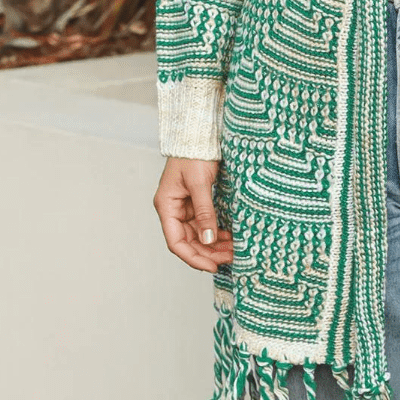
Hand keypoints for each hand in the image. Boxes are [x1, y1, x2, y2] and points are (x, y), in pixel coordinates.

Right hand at [153, 156, 234, 272]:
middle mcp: (173, 209)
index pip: (176, 242)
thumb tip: (208, 239)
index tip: (212, 265)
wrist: (199, 134)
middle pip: (188, 241)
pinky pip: (204, 224)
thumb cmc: (193, 154)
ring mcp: (184, 207)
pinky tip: (229, 237)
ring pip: (198, 235)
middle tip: (230, 258)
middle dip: (208, 252)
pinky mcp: (196, 202)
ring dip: (214, 244)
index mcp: (166, 206)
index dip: (193, 257)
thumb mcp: (199, 183)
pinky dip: (216, 232)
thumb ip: (204, 211)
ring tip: (233, 250)